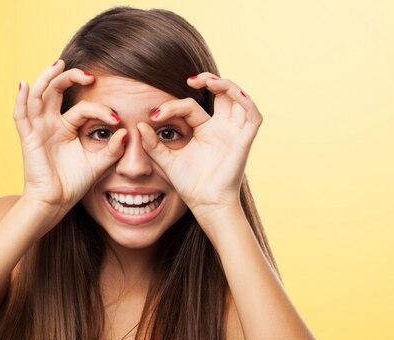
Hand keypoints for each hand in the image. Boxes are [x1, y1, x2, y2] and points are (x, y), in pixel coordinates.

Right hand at [13, 59, 126, 220]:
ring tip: (58, 65)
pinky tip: (25, 85)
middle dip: (70, 78)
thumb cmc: (74, 183)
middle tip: (89, 75)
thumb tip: (125, 131)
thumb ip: (113, 149)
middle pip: (56, 91)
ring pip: (38, 95)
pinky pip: (21, 115)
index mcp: (67, 127)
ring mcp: (38, 128)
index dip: (100, 109)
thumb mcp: (98, 164)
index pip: (83, 108)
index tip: (117, 119)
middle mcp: (51, 123)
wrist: (56, 202)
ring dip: (46, 78)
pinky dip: (21, 99)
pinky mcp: (27, 137)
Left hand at [136, 72, 262, 223]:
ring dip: (227, 85)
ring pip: (239, 99)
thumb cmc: (190, 186)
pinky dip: (247, 102)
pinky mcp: (244, 141)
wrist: (206, 205)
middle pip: (221, 94)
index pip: (189, 106)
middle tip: (190, 80)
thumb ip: (153, 144)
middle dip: (209, 80)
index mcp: (204, 130)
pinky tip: (233, 94)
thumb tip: (139, 125)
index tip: (155, 115)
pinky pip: (253, 116)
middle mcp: (221, 128)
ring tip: (209, 82)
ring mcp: (234, 133)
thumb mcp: (166, 161)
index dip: (172, 107)